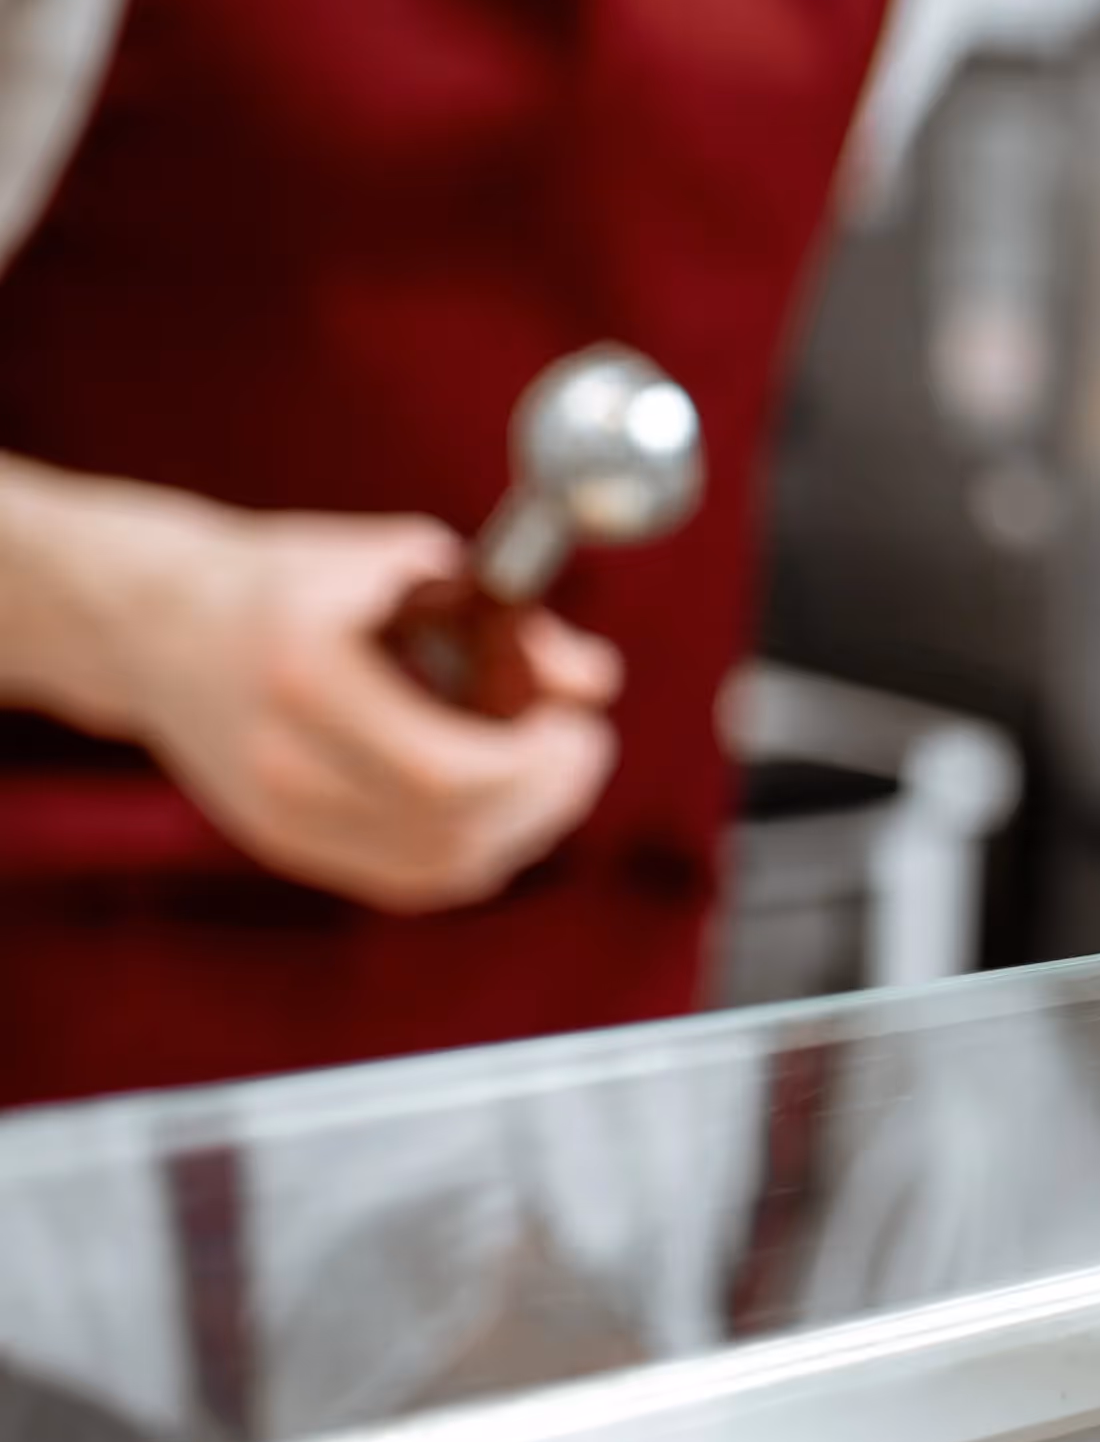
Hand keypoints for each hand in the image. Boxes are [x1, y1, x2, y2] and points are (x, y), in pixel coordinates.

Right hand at [109, 508, 622, 915]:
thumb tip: (595, 682)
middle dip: (548, 795)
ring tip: (552, 770)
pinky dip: (475, 850)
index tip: (579, 724)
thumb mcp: (405, 563)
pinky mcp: (283, 843)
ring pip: (437, 868)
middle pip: (451, 832)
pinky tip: (504, 802)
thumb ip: (509, 621)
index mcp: (307, 676)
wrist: (161, 624)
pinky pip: (406, 878)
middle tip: (582, 745)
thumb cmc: (298, 580)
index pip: (448, 773)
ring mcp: (277, 815)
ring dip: (523, 828)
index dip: (537, 766)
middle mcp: (283, 760)